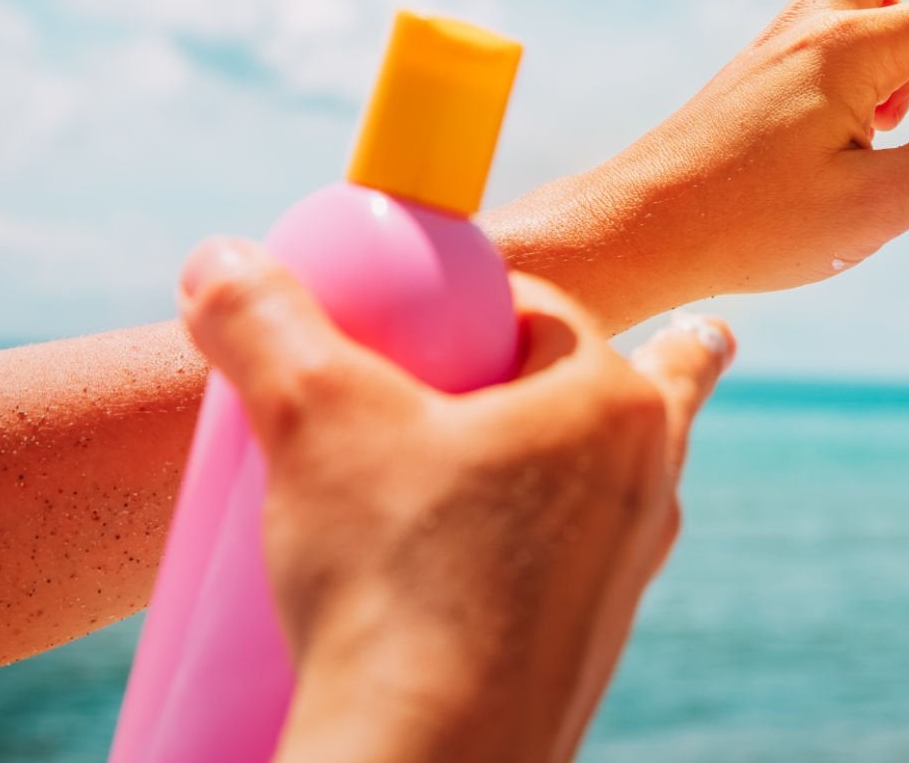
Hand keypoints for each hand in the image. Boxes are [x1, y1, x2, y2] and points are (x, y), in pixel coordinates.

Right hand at [176, 239, 733, 762]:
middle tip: (689, 334)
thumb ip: (263, 325)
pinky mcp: (587, 648)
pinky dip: (559, 546)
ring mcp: (625, 574)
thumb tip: (218, 260)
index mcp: (611, 406)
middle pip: (627, 391)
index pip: (546, 311)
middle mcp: (644, 485)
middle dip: (640, 359)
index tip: (424, 315)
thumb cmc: (392, 580)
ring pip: (616, 483)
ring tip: (616, 442)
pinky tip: (522, 563)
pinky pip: (581, 567)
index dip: (479, 299)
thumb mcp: (310, 421)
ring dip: (600, 458)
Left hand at [482, 0, 908, 328]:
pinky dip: (875, 62)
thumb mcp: (869, 214)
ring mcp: (786, 42)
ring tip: (892, 122)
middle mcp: (817, 25)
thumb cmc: (746, 224)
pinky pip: (843, 25)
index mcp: (852, 48)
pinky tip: (854, 139)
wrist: (637, 228)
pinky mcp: (768, 69)